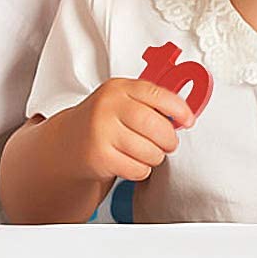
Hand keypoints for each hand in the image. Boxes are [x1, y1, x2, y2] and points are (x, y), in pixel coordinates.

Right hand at [59, 77, 195, 183]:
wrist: (68, 142)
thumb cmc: (102, 120)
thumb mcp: (121, 100)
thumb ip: (148, 102)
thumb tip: (183, 115)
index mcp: (118, 88)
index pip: (156, 94)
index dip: (178, 108)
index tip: (188, 120)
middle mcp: (108, 107)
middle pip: (155, 125)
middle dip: (169, 139)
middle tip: (169, 143)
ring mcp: (101, 132)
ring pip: (149, 150)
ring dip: (156, 156)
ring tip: (148, 152)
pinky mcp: (100, 157)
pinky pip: (137, 169)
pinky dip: (142, 170)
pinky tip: (133, 162)